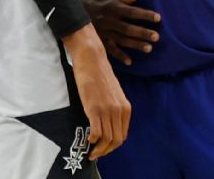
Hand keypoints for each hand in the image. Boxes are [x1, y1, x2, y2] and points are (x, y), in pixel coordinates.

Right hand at [63, 26, 130, 159]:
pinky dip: (92, 139)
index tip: (103, 148)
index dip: (113, 146)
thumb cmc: (99, 73)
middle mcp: (119, 110)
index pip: (122, 135)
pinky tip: (87, 139)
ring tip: (90, 151)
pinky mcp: (94, 108)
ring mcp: (107, 110)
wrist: (92, 58)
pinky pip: (96, 132)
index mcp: (125, 108)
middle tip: (95, 154)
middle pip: (116, 140)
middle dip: (106, 151)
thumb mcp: (113, 92)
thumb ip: (113, 107)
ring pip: (107, 139)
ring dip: (98, 149)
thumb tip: (107, 121)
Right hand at [78, 0, 160, 65]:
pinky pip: (108, 48)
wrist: (72, 3)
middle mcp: (108, 20)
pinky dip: (118, 55)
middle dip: (142, 33)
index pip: (131, 12)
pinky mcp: (97, 38)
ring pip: (121, 39)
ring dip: (135, 44)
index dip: (145, 15)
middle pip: (128, 28)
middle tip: (156, 37)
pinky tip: (129, 61)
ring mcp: (102, 31)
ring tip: (149, 48)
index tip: (158, 18)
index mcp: (111, 6)